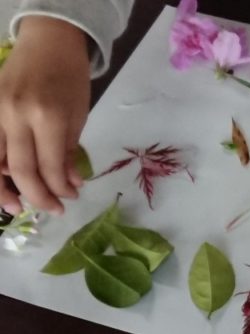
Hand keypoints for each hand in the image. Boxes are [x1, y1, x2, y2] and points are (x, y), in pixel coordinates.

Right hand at [0, 16, 91, 215]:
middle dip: (38, 196)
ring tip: (15, 207)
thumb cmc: (70, 79)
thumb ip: (70, 152)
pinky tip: (4, 179)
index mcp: (48, 116)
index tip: (70, 198)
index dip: (59, 189)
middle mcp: (17, 115)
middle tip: (52, 210)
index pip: (50, 166)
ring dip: (2, 188)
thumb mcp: (79, 116)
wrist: (48, 44)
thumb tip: (69, 184)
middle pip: (21, 169)